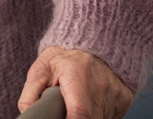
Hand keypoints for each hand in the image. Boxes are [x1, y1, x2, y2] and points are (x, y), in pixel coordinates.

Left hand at [18, 47, 132, 117]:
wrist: (91, 40)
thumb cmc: (62, 58)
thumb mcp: (41, 70)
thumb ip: (30, 95)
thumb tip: (27, 114)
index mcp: (78, 73)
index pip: (79, 112)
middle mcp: (101, 82)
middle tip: (65, 111)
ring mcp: (115, 91)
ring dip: (88, 117)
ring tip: (76, 103)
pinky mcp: (124, 98)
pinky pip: (111, 116)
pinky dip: (98, 115)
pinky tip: (91, 103)